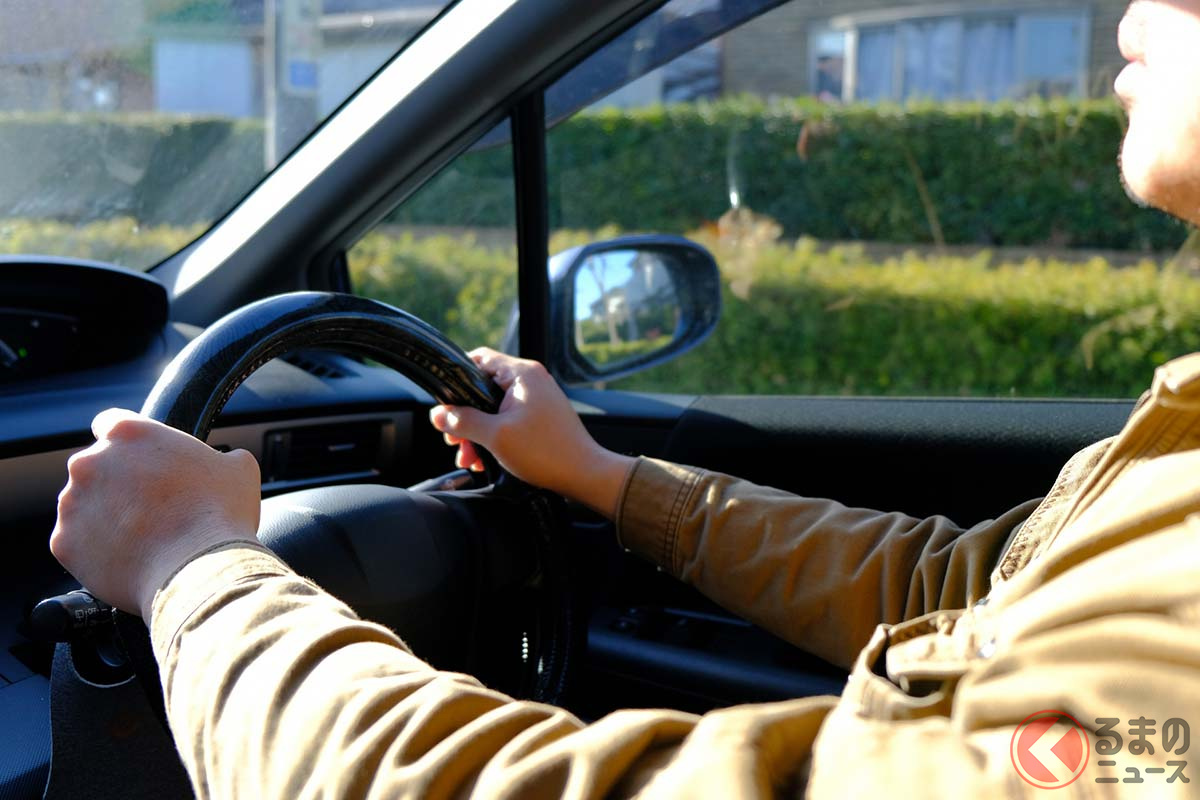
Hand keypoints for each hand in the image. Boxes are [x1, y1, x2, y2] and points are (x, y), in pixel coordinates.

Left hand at [50, 409, 260, 618]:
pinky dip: (96, 549)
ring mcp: (73, 504)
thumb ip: (221, 455)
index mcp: (129, 433)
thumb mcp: (238, 468)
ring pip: (83, 505)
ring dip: (105, 515)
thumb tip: (225, 461)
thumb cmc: (219, 514)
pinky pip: (77, 542)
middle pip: (95, 466)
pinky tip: (128, 556)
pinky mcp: (64, 543)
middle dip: (117, 483)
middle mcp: (90, 462)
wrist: (200, 569)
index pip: (112, 423)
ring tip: (142, 536)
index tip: (142, 459)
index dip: (130, 443)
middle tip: (151, 505)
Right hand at [429, 348, 634, 516]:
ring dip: (477, 432)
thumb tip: (437, 414)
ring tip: (469, 457)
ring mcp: (537, 398)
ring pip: (493, 408)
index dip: (456, 377)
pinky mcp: (541, 416)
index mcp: (522, 374)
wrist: (584, 474)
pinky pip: (508, 420)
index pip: (479, 358)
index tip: (443, 401)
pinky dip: (494, 436)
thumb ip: (463, 421)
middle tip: (454, 439)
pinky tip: (484, 459)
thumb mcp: (495, 436)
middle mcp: (531, 380)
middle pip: (483, 388)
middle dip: (465, 416)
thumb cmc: (545, 452)